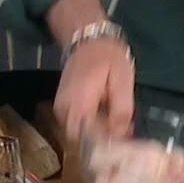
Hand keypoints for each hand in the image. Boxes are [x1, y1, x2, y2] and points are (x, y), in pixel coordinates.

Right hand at [46, 0, 133, 140]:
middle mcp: (64, 109)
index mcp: (79, 103)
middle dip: (102, 139)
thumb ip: (122, 110)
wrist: (88, 39)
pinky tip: (106, 115)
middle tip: (122, 130)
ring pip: (78, 133)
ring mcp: (60, 108)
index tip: (123, 139)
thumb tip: (122, 135)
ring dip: (97, 132)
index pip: (88, 139)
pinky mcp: (62, 106)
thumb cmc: (108, 57)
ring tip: (116, 121)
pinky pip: (75, 124)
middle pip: (82, 139)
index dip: (106, 143)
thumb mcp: (123, 80)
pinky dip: (91, 124)